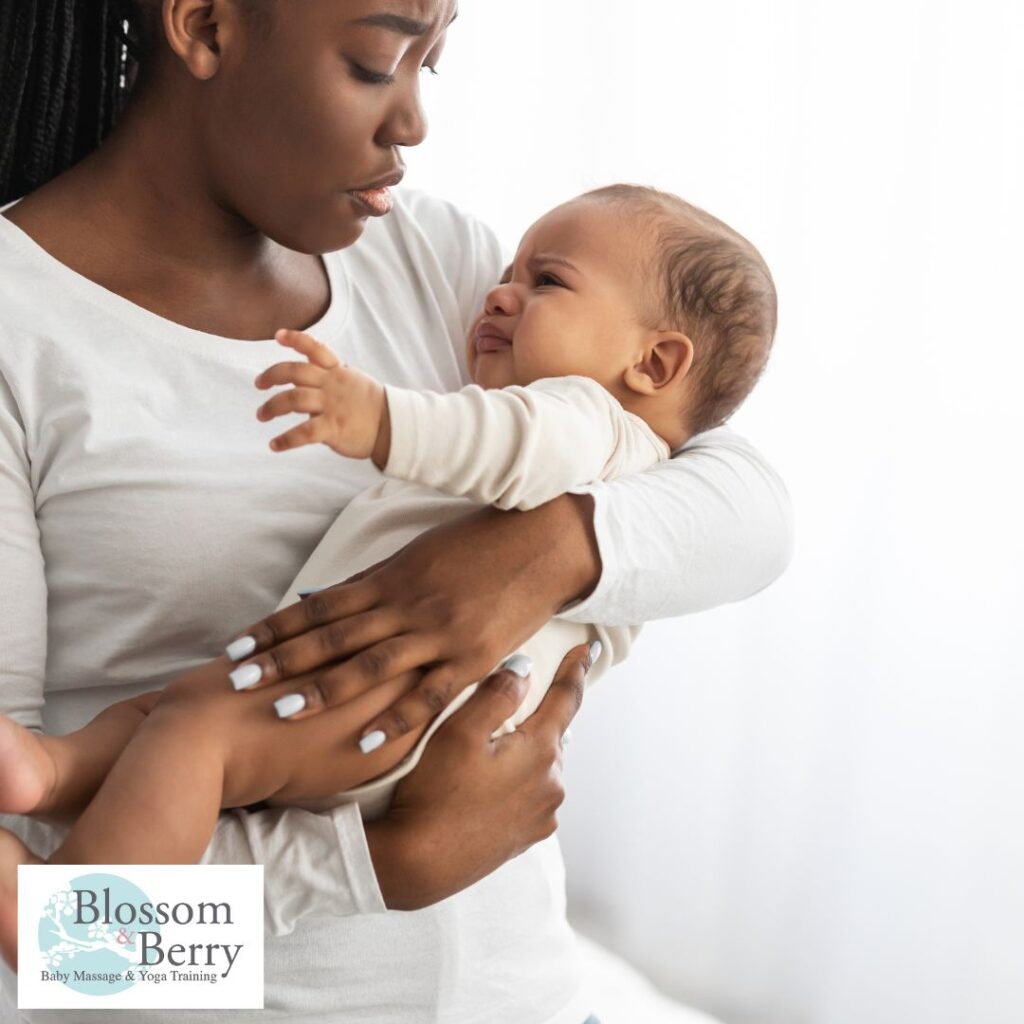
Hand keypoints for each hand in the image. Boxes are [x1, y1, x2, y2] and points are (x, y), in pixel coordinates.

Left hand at [222, 494, 599, 749]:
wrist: (540, 542)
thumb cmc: (476, 543)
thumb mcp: (416, 554)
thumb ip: (370, 582)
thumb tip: (319, 598)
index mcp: (389, 578)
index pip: (317, 607)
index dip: (273, 628)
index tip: (234, 648)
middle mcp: (405, 605)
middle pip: (332, 636)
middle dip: (280, 661)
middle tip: (235, 683)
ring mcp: (438, 633)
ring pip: (371, 665)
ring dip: (323, 690)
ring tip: (281, 712)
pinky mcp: (471, 658)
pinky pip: (428, 695)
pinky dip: (396, 721)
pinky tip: (366, 744)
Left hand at [255, 328, 389, 462]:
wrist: (394, 428)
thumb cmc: (371, 407)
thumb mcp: (353, 381)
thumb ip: (329, 377)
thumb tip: (303, 381)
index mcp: (338, 372)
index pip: (315, 348)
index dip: (295, 339)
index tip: (278, 336)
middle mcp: (332, 385)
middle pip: (294, 372)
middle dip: (271, 376)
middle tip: (259, 384)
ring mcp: (332, 406)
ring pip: (293, 400)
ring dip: (271, 407)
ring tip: (262, 415)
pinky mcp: (333, 428)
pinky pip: (303, 433)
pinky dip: (285, 440)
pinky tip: (274, 445)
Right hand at [365, 642, 591, 909]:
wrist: (418, 865)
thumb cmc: (434, 793)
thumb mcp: (459, 731)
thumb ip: (497, 694)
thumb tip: (524, 670)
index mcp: (540, 751)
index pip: (566, 699)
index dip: (575, 670)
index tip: (586, 650)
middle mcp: (551, 785)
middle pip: (551, 735)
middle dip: (537, 717)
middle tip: (514, 704)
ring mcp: (541, 816)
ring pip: (540, 768)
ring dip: (525, 753)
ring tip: (492, 751)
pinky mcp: (524, 839)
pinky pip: (530, 798)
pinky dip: (517, 784)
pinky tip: (489, 786)